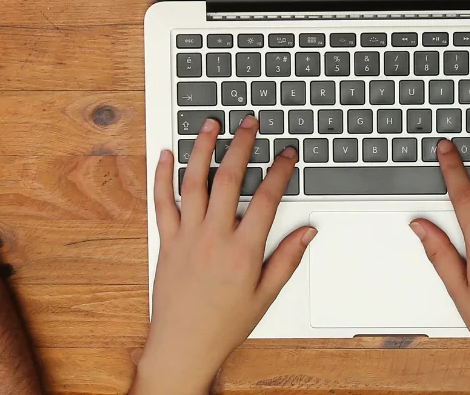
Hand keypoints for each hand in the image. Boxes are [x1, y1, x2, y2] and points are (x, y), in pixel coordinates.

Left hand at [133, 116, 314, 394]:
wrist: (183, 346)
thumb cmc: (224, 324)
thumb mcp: (265, 295)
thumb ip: (286, 259)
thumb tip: (307, 231)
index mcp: (242, 251)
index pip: (266, 199)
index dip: (279, 171)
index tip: (286, 153)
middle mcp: (213, 237)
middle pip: (228, 179)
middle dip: (241, 146)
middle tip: (249, 123)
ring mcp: (186, 236)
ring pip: (192, 182)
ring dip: (202, 149)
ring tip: (211, 125)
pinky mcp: (166, 240)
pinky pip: (162, 201)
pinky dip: (162, 175)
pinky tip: (165, 154)